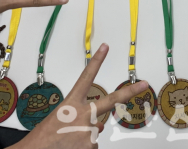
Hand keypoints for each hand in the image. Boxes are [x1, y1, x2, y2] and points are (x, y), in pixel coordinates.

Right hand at [11, 43, 148, 148]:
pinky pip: (93, 144)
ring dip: (85, 135)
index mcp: (71, 103)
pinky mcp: (90, 145)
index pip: (86, 77)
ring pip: (96, 129)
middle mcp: (83, 114)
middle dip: (130, 91)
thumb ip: (79, 116)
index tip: (105, 47)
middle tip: (144, 84)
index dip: (97, 61)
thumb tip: (97, 123)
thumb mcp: (58, 118)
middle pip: (112, 99)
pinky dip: (84, 147)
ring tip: (68, 140)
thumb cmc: (43, 137)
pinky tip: (71, 147)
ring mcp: (89, 130)